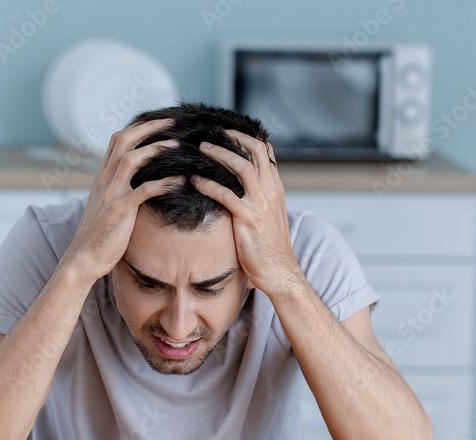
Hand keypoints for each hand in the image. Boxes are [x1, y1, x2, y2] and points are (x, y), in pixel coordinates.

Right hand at [59, 118, 183, 284]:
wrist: (82, 260)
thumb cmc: (97, 238)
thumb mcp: (105, 210)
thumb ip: (118, 195)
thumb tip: (136, 189)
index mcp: (102, 179)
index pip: (116, 142)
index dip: (137, 128)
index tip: (157, 124)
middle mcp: (104, 182)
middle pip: (123, 141)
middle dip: (148, 127)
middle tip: (171, 122)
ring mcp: (111, 195)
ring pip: (131, 159)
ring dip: (156, 148)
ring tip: (177, 145)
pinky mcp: (120, 211)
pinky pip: (144, 190)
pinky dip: (164, 183)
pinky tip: (181, 182)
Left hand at [189, 131, 301, 296]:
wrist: (280, 271)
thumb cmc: (270, 247)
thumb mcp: (269, 216)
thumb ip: (259, 198)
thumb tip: (243, 186)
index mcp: (276, 189)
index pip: (266, 152)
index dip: (247, 137)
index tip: (227, 132)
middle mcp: (271, 192)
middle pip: (255, 151)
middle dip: (233, 138)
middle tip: (211, 135)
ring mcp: (261, 205)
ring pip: (242, 167)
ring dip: (220, 154)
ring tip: (202, 150)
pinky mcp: (248, 219)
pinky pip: (226, 195)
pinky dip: (209, 184)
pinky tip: (195, 181)